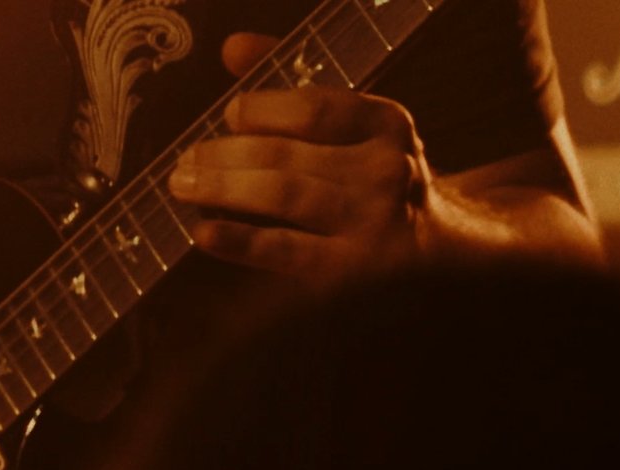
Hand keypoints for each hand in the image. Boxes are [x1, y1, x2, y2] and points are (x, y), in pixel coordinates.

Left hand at [168, 33, 432, 284]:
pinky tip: (204, 233)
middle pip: (288, 154)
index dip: (260, 109)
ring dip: (222, 189)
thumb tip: (232, 47)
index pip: (313, 107)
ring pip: (284, 196)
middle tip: (184, 161)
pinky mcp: (351, 270)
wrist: (436, 247)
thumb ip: (294, 86)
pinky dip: (238, 240)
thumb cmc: (374, 178)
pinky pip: (284, 250)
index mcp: (385, 123)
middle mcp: (386, 169)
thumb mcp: (354, 126)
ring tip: (182, 186)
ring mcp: (371, 222)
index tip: (229, 115)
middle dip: (224, 155)